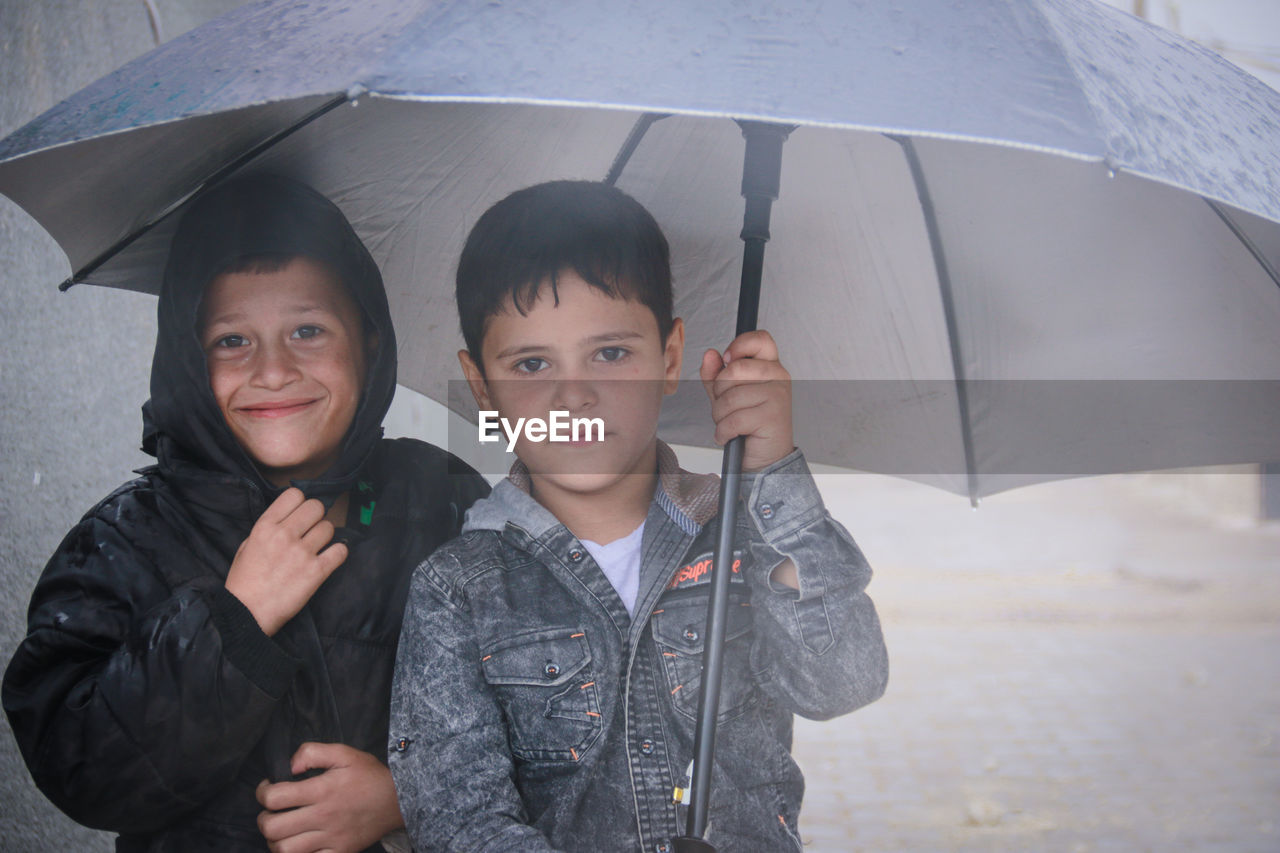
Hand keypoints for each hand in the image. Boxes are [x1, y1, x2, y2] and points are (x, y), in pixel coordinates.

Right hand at [225, 488, 347, 635]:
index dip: (300, 502)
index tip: (299, 514)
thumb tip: (289, 519)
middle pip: (316, 506)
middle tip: (310, 531)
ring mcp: (302, 553)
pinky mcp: (316, 571)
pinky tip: (330, 558)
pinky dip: (338, 553)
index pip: (294, 494)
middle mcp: (284, 535)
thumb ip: (268, 529)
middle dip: (316, 517)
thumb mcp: (247, 546)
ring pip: (329, 527)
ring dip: (325, 536)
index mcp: (265, 526)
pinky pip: (341, 551)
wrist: (247, 613)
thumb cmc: (244, 582)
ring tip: (317, 548)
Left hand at [256, 743, 403, 852]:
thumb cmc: (369, 776)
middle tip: (271, 812)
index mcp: (322, 790)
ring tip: (282, 830)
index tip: (268, 788)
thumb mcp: (345, 753)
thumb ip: (313, 752)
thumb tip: (290, 766)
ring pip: (284, 850)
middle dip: (263, 819)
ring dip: (275, 841)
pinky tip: (298, 844)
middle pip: (273, 828)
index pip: (275, 797)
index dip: (262, 792)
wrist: (399, 801)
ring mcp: (331, 839)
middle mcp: (324, 817)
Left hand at [700, 329, 793, 471]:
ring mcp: (778, 395)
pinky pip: (734, 419)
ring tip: (727, 423)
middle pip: (734, 369)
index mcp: (770, 365)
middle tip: (725, 406)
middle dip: (719, 392)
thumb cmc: (747, 421)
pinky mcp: (773, 416)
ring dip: (719, 416)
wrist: (766, 456)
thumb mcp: (726, 393)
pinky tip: (728, 435)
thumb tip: (709, 354)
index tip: (727, 361)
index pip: (760, 339)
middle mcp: (778, 376)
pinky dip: (723, 432)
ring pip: (730, 397)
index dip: (739, 346)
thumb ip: (716, 373)